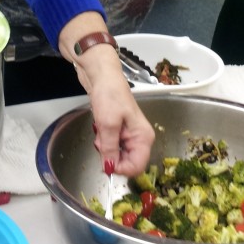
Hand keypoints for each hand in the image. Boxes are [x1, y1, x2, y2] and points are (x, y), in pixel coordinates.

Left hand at [58, 14, 154, 175]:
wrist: (101, 74)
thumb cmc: (109, 93)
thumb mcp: (108, 124)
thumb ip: (109, 149)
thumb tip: (110, 169)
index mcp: (143, 137)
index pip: (137, 167)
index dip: (120, 168)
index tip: (105, 161)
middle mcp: (139, 137)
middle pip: (127, 162)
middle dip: (111, 156)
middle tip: (101, 140)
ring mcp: (129, 134)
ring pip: (117, 155)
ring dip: (105, 148)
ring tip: (100, 130)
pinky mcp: (119, 130)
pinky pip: (111, 145)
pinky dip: (103, 141)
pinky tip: (100, 128)